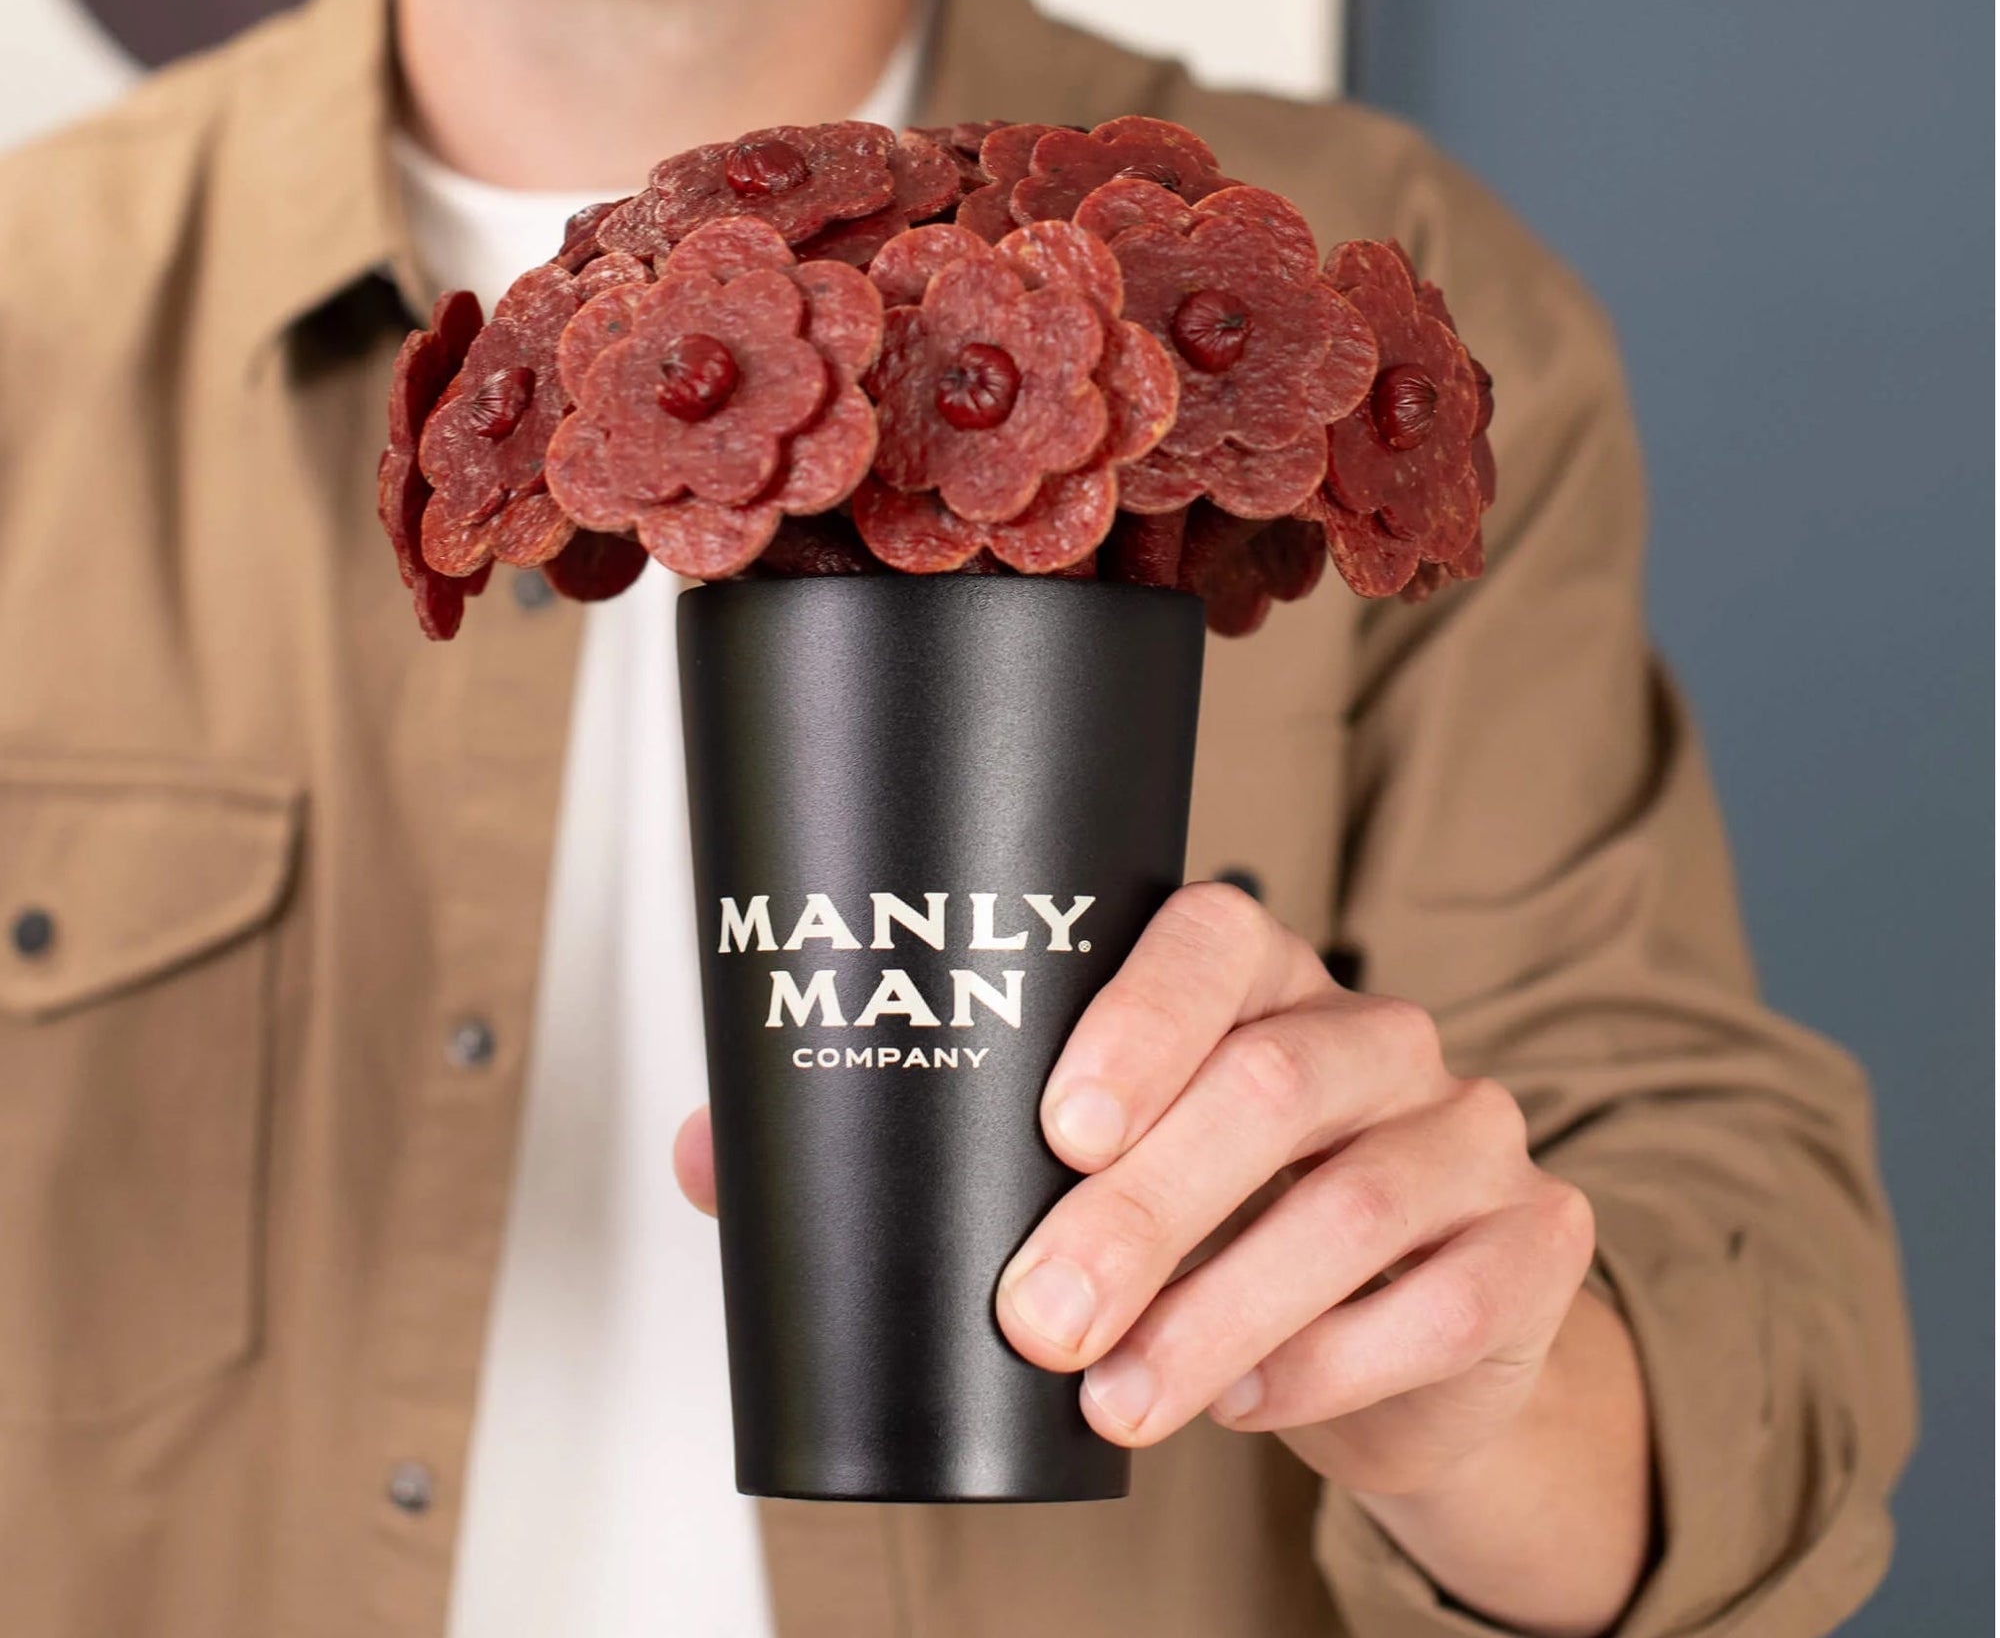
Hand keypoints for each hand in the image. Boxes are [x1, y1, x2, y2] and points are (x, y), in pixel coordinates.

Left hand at [673, 879, 1648, 1634]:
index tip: (1054, 1124)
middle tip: (1040, 1316)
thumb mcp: (1084, 1169)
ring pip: (1361, 1199)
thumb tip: (713, 1155)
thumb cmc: (1212, 1219)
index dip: (1142, 1017)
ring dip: (1225, 1308)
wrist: (1397, 1321)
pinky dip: (1337, 1362)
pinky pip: (1449, 1297)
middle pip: (1279, 1082)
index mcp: (1257, 976)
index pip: (1216, 938)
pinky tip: (1253, 1403)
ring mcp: (1468, 1128)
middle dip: (1147, 1211)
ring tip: (1120, 1400)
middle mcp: (1373, 1030)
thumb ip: (918, 1149)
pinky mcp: (1529, 1241)